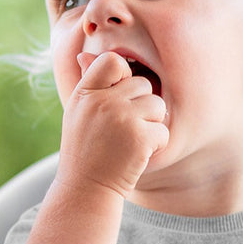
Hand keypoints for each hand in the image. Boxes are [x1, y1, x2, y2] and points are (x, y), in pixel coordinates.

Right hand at [56, 52, 168, 197]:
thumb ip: (88, 84)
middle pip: (143, 84)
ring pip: (158, 105)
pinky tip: (138, 154)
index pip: (113, 61)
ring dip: (152, 124)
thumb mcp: (78, 113)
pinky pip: (164, 130)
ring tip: (132, 141)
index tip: (121, 97)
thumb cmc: (84, 150)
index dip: (124, 75)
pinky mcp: (140, 137)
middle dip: (142, 105)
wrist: (86, 188)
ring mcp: (122, 118)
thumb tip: (85, 55)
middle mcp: (103, 101)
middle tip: (125, 129)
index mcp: (86, 92)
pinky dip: (157, 145)